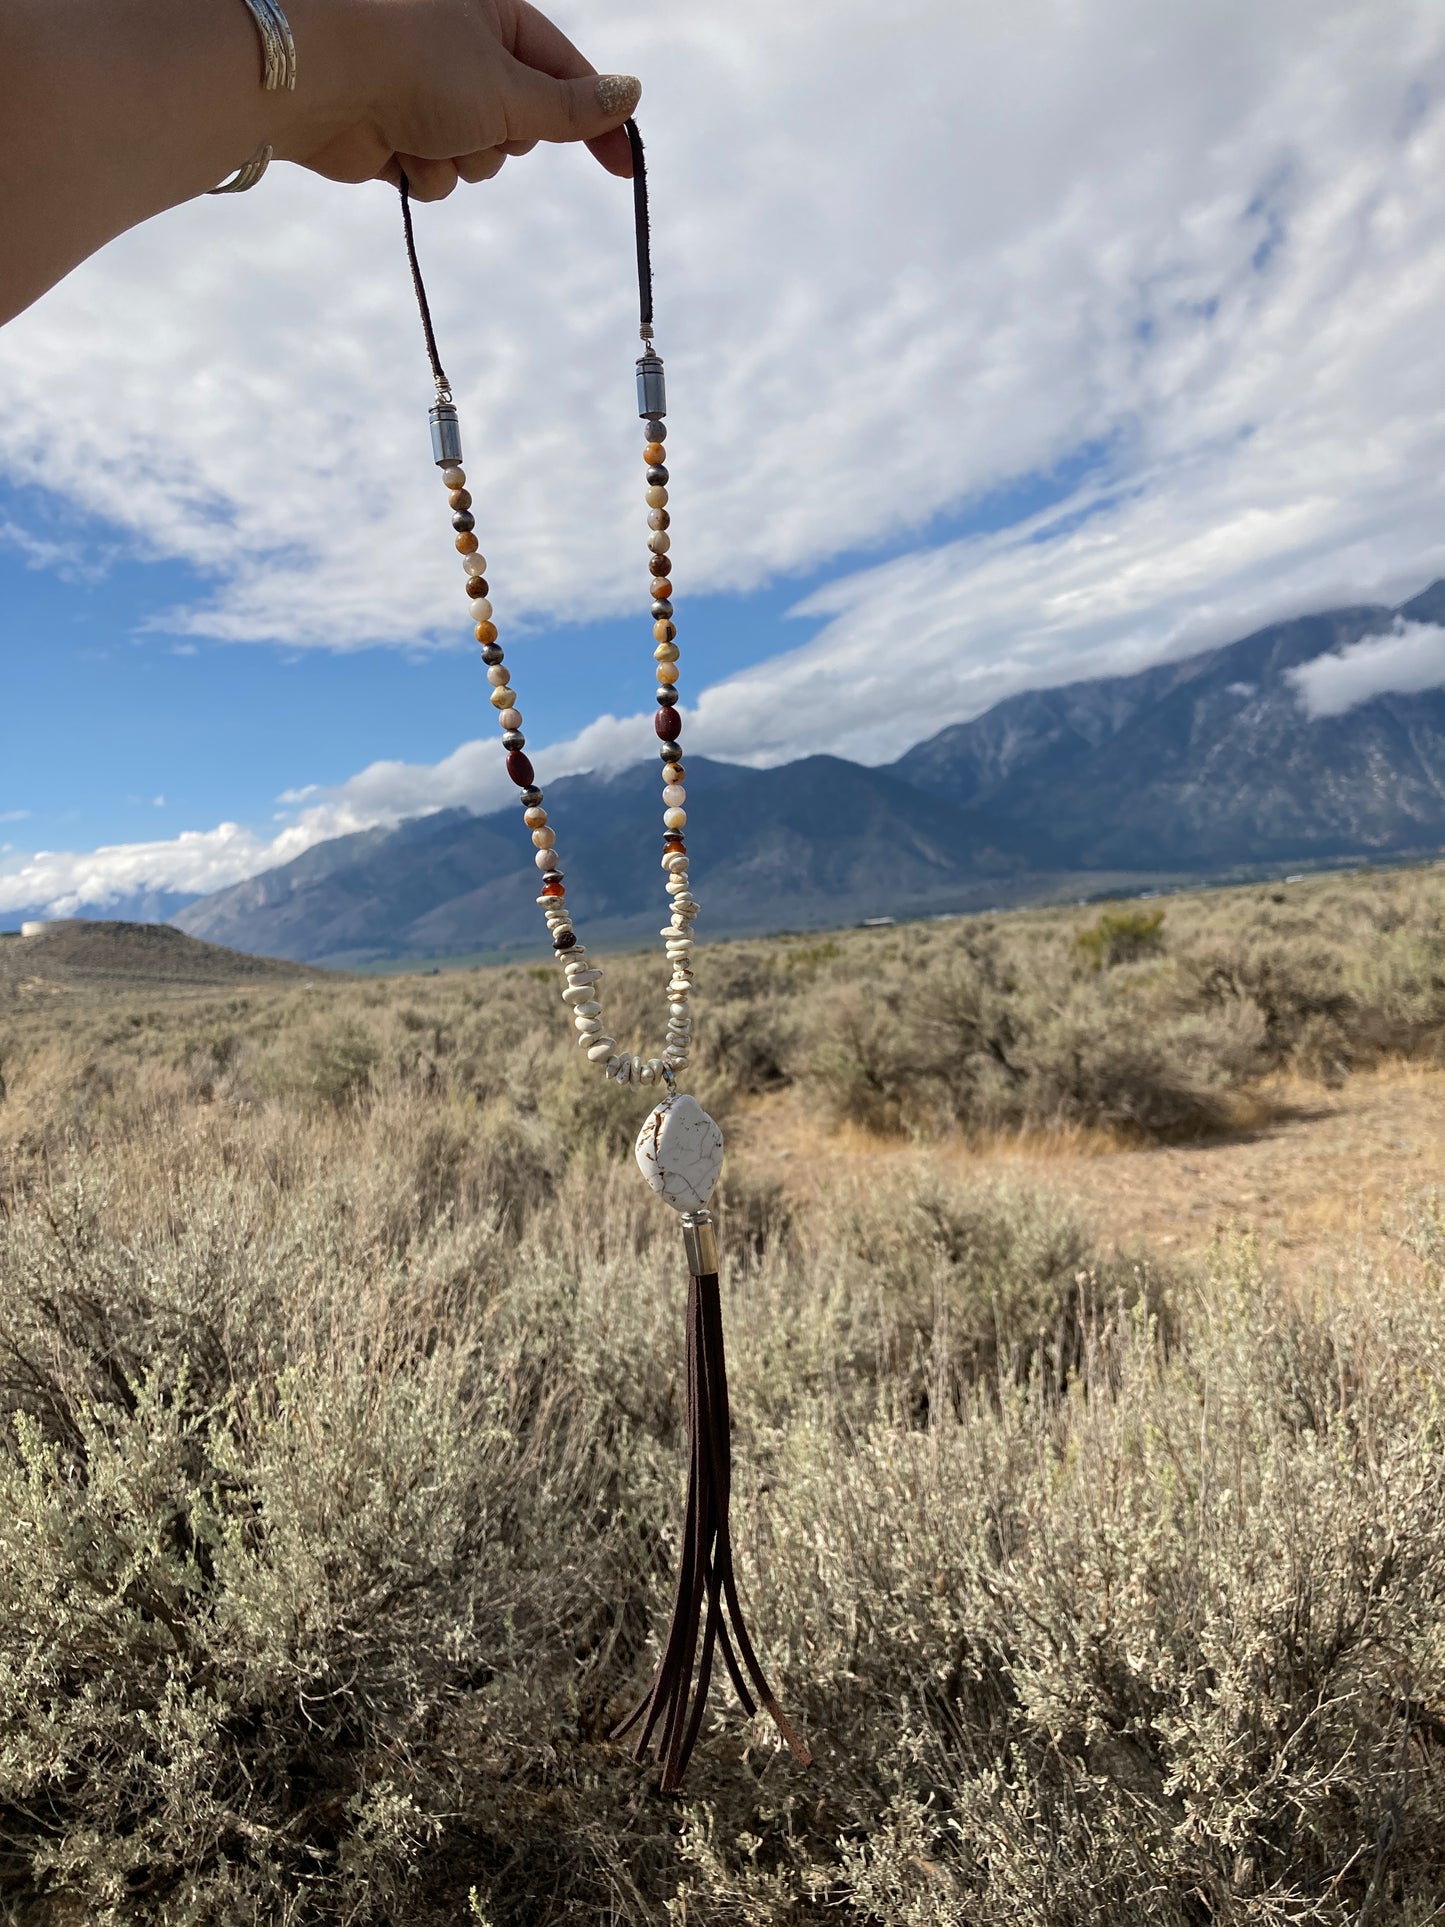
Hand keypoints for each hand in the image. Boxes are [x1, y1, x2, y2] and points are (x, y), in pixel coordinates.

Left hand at [275, 0, 640, 197]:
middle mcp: (463, 51)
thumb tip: (631, 95)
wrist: (318, 83)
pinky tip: (397, 151)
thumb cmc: (415, 65)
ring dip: (462, 160)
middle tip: (478, 122)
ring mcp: (429, 95)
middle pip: (521, 125)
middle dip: (504, 139)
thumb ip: (571, 108)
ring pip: (480, 158)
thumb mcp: (509, 88)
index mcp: (493, 14)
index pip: (566, 73)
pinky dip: (424, 173)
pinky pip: (440, 175)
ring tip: (427, 134)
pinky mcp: (399, 134)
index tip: (625, 168)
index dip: (597, 122)